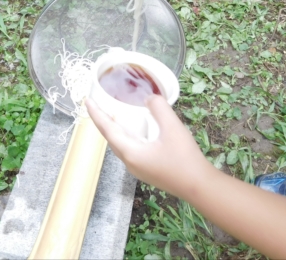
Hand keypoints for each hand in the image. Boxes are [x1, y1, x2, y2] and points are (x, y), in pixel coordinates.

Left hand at [86, 95, 213, 197]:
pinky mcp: (148, 171)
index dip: (96, 114)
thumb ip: (158, 108)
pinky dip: (130, 136)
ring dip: (118, 129)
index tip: (86, 101)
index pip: (107, 130)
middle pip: (112, 138)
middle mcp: (130, 162)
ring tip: (117, 115)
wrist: (199, 187)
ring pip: (122, 145)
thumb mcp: (172, 128)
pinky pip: (132, 150)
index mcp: (130, 152)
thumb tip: (149, 99)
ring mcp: (139, 169)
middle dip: (105, 121)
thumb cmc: (184, 158)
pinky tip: (139, 130)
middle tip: (101, 104)